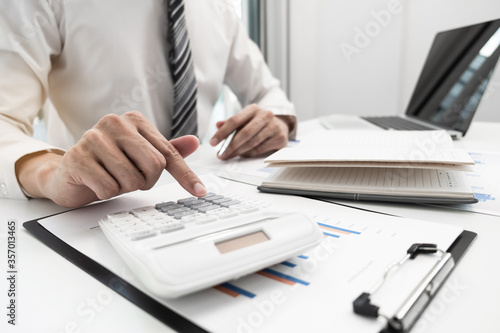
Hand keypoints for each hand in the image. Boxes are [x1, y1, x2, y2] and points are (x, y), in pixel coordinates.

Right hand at [16, 111, 206, 207]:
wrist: (71, 174)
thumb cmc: (110, 164)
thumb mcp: (141, 157)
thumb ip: (167, 150)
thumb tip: (194, 142)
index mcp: (134, 120)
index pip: (168, 152)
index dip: (185, 175)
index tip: (201, 192)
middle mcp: (115, 122)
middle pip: (154, 165)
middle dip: (146, 181)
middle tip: (130, 178)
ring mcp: (94, 137)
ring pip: (132, 179)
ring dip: (124, 187)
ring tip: (111, 178)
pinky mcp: (78, 157)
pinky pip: (109, 188)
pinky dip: (106, 193)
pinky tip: (96, 182)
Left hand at [210, 104, 290, 159]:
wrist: (281, 125)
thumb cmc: (259, 123)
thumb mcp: (245, 119)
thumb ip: (231, 123)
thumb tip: (218, 125)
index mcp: (253, 109)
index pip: (234, 120)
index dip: (222, 133)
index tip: (213, 142)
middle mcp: (265, 115)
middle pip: (244, 133)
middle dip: (231, 146)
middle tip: (221, 154)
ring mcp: (274, 126)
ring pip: (252, 143)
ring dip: (239, 151)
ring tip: (229, 155)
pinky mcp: (280, 138)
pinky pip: (260, 149)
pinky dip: (250, 153)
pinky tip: (243, 154)